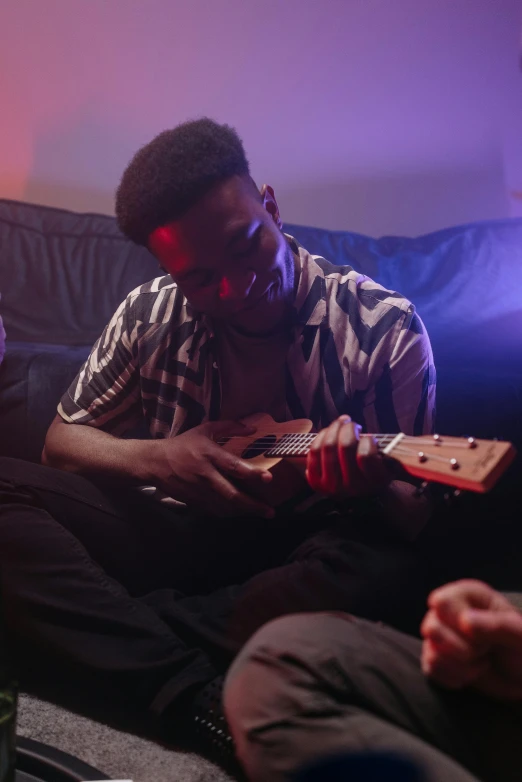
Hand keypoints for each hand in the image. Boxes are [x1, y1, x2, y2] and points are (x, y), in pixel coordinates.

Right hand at [149, 420, 274, 517]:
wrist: (155, 462)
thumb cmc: (184, 444)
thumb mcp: (205, 429)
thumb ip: (229, 427)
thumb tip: (252, 428)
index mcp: (208, 454)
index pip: (232, 466)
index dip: (251, 473)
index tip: (268, 478)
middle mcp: (205, 475)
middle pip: (231, 495)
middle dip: (253, 505)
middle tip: (270, 510)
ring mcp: (199, 491)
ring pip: (225, 507)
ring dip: (245, 512)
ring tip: (262, 513)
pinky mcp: (194, 502)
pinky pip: (215, 511)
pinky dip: (230, 514)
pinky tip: (242, 512)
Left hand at [305, 415, 390, 497]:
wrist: (360, 493)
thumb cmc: (376, 469)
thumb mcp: (390, 462)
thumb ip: (387, 449)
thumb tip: (368, 436)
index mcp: (374, 483)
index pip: (365, 455)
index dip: (367, 440)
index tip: (370, 437)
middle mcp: (352, 488)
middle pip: (345, 446)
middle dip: (349, 427)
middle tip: (353, 424)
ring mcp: (332, 486)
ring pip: (328, 446)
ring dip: (335, 428)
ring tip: (342, 423)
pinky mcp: (317, 482)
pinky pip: (314, 452)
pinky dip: (321, 436)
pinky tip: (329, 432)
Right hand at [421, 579, 521, 699]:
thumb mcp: (521, 636)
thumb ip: (497, 625)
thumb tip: (465, 621)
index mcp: (468, 595)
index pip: (442, 602)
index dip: (459, 624)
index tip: (483, 636)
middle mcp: (449, 611)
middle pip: (432, 628)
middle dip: (463, 650)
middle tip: (485, 651)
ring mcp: (440, 634)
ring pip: (430, 651)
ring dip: (461, 666)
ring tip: (480, 663)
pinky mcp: (436, 657)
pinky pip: (430, 669)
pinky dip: (453, 678)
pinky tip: (470, 674)